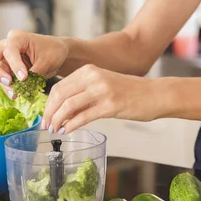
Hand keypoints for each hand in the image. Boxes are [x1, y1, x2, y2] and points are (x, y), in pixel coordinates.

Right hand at [0, 30, 68, 93]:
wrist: (57, 55)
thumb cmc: (53, 51)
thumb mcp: (47, 61)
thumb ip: (34, 72)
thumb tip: (23, 85)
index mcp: (17, 37)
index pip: (9, 51)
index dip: (15, 65)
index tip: (24, 77)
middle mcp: (6, 46)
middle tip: (9, 82)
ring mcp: (4, 58)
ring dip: (4, 85)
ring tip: (15, 94)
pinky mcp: (7, 70)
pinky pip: (2, 80)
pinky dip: (8, 88)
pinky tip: (15, 95)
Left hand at [42, 64, 161, 133]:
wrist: (155, 94)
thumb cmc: (130, 92)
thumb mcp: (104, 84)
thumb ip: (85, 92)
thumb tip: (62, 108)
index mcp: (89, 70)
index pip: (59, 86)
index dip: (48, 103)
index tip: (45, 115)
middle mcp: (93, 77)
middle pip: (60, 95)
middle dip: (49, 113)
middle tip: (46, 125)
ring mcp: (102, 91)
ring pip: (68, 106)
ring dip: (57, 120)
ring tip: (55, 129)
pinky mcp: (110, 105)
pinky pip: (83, 117)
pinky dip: (71, 125)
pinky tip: (67, 130)